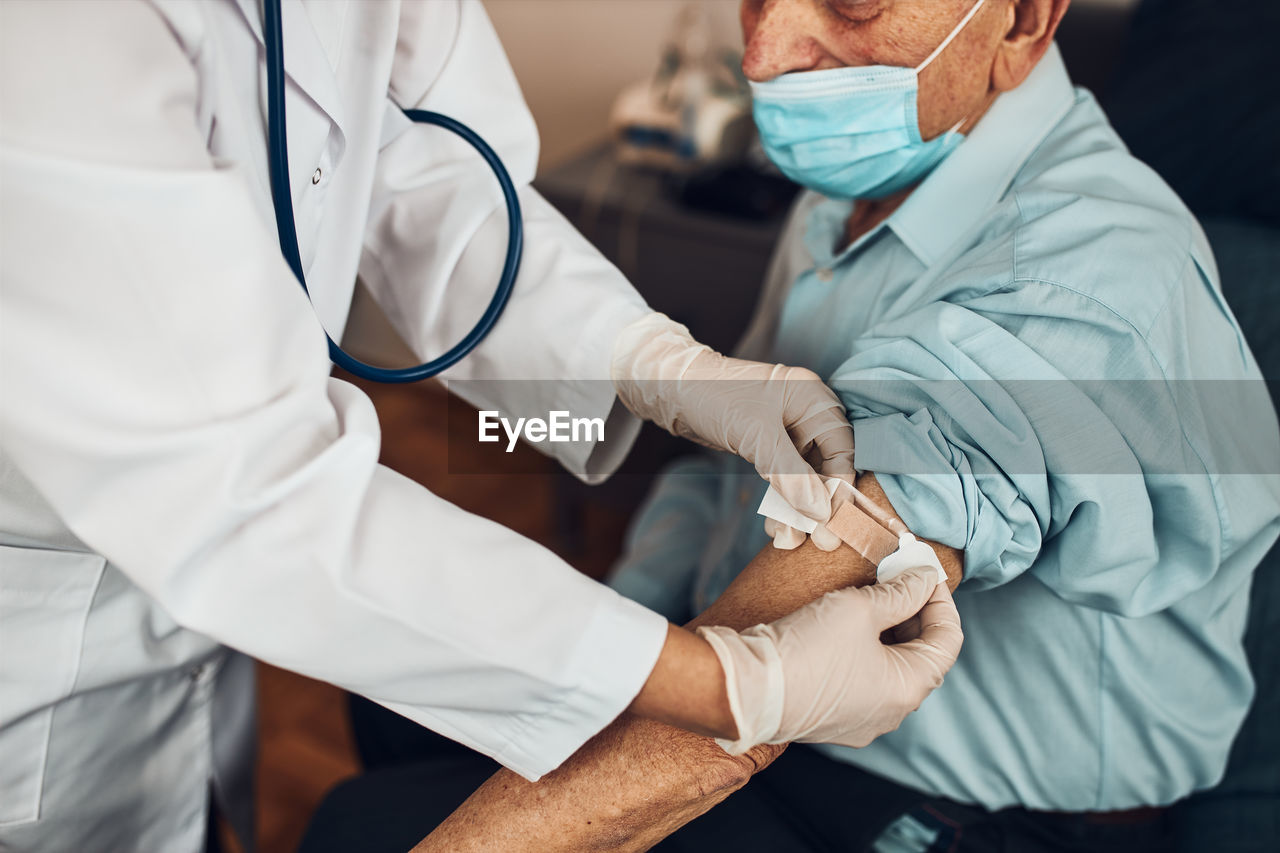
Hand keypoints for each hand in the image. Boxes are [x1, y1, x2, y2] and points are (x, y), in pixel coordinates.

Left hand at [612, 313, 853, 549]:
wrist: (670, 388)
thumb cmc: (714, 397)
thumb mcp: (756, 436)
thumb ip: (790, 474)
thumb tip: (820, 513)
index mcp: (813, 400)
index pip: (843, 450)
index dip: (841, 488)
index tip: (834, 523)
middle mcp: (806, 413)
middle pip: (827, 467)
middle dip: (818, 505)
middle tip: (817, 542)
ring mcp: (787, 429)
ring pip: (804, 476)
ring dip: (797, 508)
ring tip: (787, 539)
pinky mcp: (768, 443)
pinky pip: (785, 476)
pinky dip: (781, 500)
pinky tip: (774, 525)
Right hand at [697, 566, 961, 751]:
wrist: (747, 689)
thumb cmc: (807, 648)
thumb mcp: (859, 608)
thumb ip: (901, 592)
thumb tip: (925, 579)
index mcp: (908, 689)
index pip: (948, 639)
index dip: (941, 599)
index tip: (924, 571)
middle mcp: (892, 713)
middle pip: (920, 655)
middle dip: (913, 612)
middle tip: (897, 576)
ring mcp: (862, 720)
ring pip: (891, 668)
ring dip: (888, 631)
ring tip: (871, 596)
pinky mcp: (834, 720)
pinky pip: (864, 681)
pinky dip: (866, 651)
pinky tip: (847, 625)